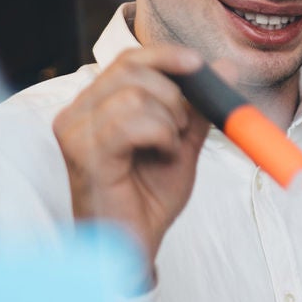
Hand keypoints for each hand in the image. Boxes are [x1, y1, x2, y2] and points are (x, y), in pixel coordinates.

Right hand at [52, 44, 210, 269]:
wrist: (134, 245)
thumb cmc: (148, 198)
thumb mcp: (182, 144)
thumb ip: (198, 107)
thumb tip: (225, 68)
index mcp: (95, 105)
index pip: (127, 60)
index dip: (165, 55)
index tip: (198, 64)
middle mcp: (77, 113)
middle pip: (130, 68)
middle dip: (174, 93)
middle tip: (182, 128)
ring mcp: (76, 131)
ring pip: (135, 95)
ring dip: (169, 120)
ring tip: (169, 149)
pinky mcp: (84, 152)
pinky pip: (131, 122)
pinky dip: (160, 135)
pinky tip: (162, 155)